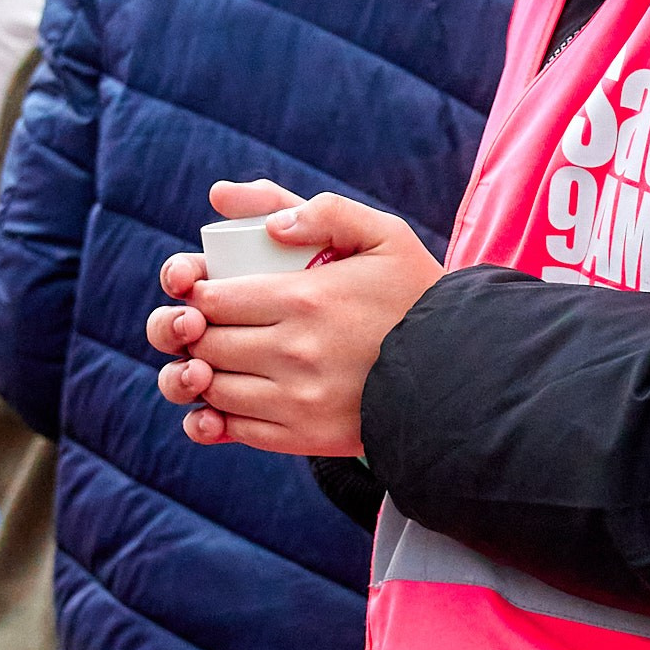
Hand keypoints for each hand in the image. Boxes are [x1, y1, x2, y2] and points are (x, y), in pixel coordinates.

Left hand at [147, 179, 442, 454]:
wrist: (459, 371)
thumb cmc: (417, 297)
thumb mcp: (384, 235)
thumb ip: (325, 211)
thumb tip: (270, 225)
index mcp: (304, 299)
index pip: (211, 298)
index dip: (195, 292)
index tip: (205, 289)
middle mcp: (293, 353)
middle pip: (204, 344)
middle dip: (191, 331)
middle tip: (202, 324)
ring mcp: (297, 401)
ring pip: (211, 388)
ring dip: (199, 373)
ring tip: (214, 358)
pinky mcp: (305, 437)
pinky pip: (236, 429)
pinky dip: (215, 415)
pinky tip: (224, 398)